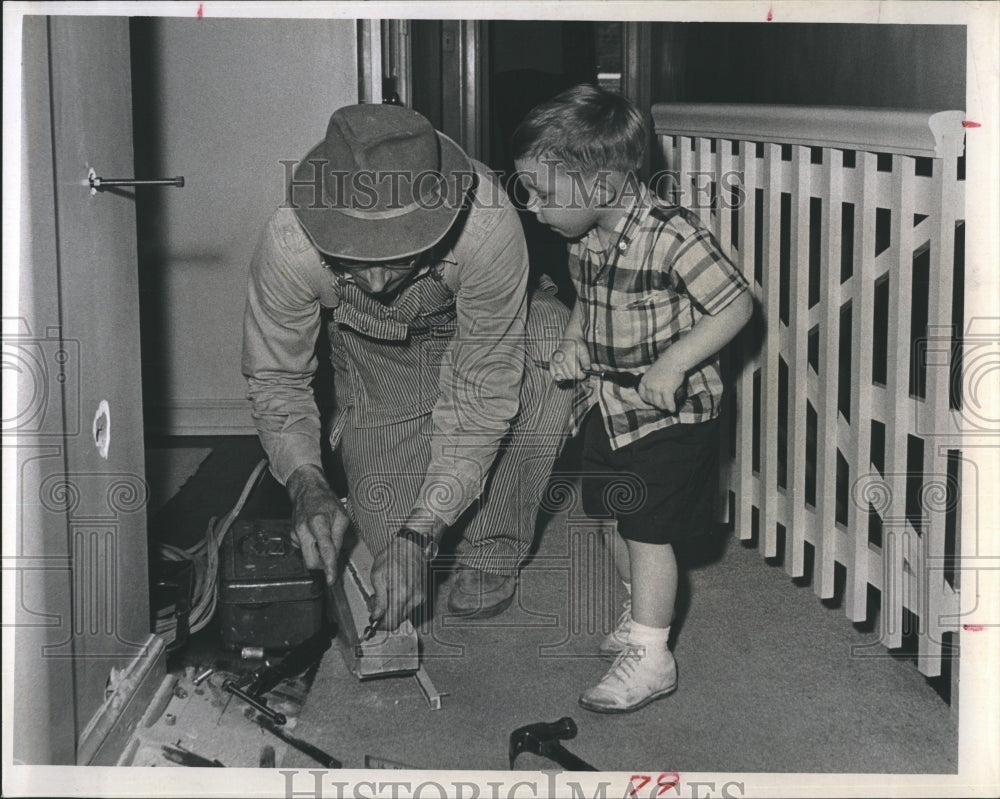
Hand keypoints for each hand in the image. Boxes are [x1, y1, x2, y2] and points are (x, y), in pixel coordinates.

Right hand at [287, 464, 349, 585]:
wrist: (307, 490)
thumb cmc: (326, 501)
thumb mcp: (341, 516)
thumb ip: (338, 537)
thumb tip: (335, 556)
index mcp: (317, 523)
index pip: (325, 551)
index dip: (329, 568)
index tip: (331, 580)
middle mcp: (302, 530)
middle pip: (311, 561)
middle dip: (322, 565)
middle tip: (333, 558)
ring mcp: (295, 534)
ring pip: (307, 557)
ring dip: (318, 555)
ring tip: (325, 539)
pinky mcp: (292, 536)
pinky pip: (304, 550)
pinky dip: (312, 548)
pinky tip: (316, 535)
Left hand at [369, 536, 426, 631]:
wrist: (411, 546)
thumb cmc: (394, 556)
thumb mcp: (378, 575)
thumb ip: (378, 599)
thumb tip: (376, 615)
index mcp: (401, 594)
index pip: (391, 622)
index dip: (381, 625)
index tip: (374, 621)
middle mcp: (413, 598)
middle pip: (397, 620)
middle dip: (385, 616)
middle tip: (376, 603)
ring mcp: (420, 597)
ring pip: (403, 614)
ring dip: (392, 610)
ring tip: (386, 593)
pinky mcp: (422, 595)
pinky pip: (409, 607)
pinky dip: (400, 603)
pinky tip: (395, 591)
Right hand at [548, 337, 590, 381]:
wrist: (569, 338)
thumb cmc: (577, 344)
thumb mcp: (584, 350)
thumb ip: (586, 360)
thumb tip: (587, 369)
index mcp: (568, 355)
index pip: (575, 372)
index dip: (581, 375)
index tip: (584, 374)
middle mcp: (560, 358)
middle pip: (569, 376)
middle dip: (576, 376)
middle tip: (579, 372)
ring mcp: (554, 361)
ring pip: (563, 377)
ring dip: (569, 376)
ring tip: (572, 371)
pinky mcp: (551, 363)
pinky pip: (554, 375)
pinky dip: (560, 377)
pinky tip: (564, 374)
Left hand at [638, 358, 686, 412]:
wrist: (674, 360)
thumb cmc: (666, 364)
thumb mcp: (653, 372)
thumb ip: (652, 381)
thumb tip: (654, 390)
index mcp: (644, 381)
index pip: (643, 395)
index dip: (648, 400)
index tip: (653, 402)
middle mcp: (648, 386)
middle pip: (651, 401)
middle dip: (657, 404)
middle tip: (664, 405)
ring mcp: (657, 389)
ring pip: (659, 404)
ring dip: (664, 407)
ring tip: (668, 407)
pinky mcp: (666, 391)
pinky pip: (668, 403)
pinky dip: (671, 407)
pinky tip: (673, 409)